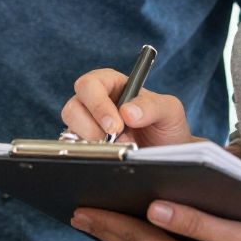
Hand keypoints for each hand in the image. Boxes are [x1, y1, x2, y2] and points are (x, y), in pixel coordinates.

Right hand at [62, 70, 193, 146]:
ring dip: (90, 141)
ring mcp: (88, 125)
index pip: (90, 84)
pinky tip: (108, 156)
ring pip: (70, 129)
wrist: (168, 154)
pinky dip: (88, 154)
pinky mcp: (85, 146)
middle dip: (90, 127)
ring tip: (115, 148)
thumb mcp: (169, 111)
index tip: (115, 126)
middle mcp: (95, 103)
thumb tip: (127, 112)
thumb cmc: (167, 126)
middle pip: (73, 107)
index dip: (98, 104)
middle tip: (114, 139)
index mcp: (112, 85)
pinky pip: (74, 148)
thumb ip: (152, 106)